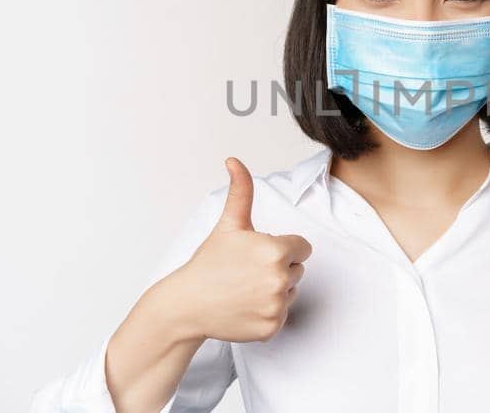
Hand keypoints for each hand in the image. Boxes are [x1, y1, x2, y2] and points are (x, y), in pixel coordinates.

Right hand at [138, 157, 311, 343]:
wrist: (187, 304)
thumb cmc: (208, 263)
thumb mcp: (228, 225)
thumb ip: (241, 191)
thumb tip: (234, 161)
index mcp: (276, 251)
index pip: (302, 247)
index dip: (282, 248)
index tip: (258, 254)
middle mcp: (280, 279)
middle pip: (298, 270)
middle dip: (278, 269)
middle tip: (248, 272)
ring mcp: (276, 306)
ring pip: (291, 292)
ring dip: (274, 291)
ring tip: (245, 289)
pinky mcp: (272, 328)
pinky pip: (282, 315)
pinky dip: (267, 313)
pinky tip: (245, 307)